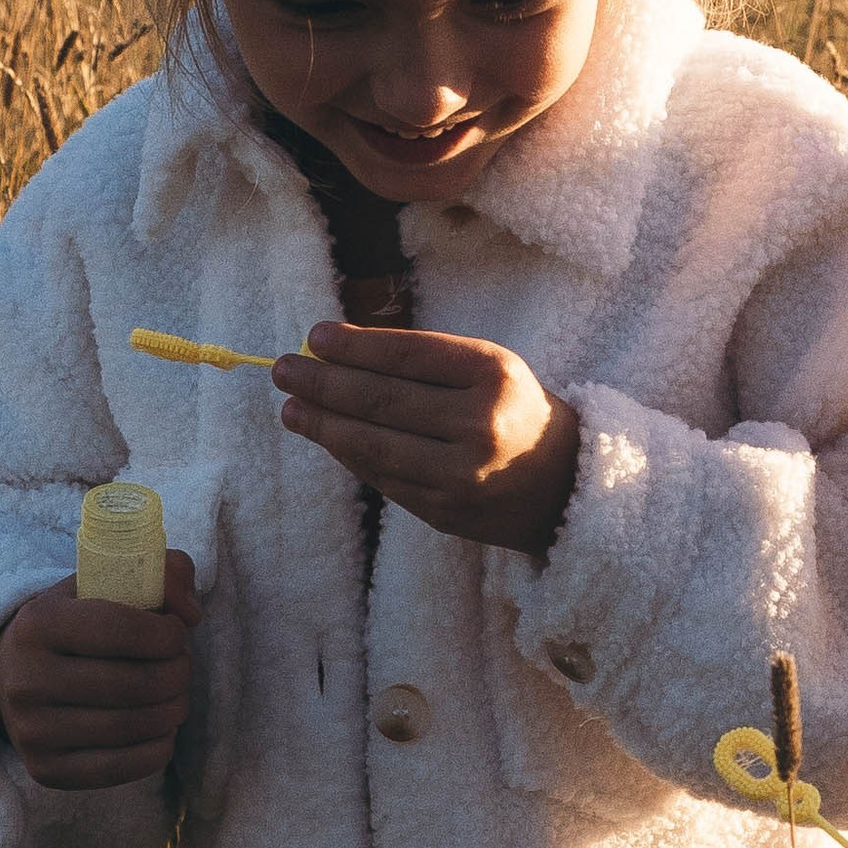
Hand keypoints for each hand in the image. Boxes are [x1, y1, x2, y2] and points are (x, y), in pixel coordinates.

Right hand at [0, 555, 200, 789]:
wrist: (15, 676)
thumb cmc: (78, 623)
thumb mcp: (108, 583)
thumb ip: (162, 572)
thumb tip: (191, 613)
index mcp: (38, 623)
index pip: (123, 631)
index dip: (168, 635)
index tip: (177, 633)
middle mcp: (25, 680)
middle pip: (134, 685)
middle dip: (178, 673)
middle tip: (182, 666)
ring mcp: (31, 731)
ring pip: (133, 726)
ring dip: (174, 709)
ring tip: (176, 694)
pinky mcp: (46, 770)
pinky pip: (124, 767)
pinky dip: (160, 747)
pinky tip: (162, 728)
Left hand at [272, 323, 581, 552]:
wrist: (564, 485)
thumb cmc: (513, 411)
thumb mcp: (489, 368)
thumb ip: (424, 360)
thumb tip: (335, 351)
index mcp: (494, 376)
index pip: (408, 356)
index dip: (355, 346)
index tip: (314, 336)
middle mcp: (480, 426)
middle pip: (382, 401)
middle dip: (324, 383)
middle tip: (284, 370)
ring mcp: (462, 475)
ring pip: (374, 446)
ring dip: (323, 425)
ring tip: (290, 408)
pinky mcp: (445, 511)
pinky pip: (383, 479)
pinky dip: (349, 456)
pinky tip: (326, 437)